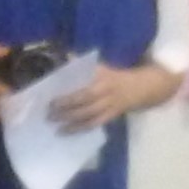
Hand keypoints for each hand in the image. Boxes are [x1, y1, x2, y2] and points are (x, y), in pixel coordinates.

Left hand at [52, 64, 174, 132]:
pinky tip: (65, 131)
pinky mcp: (110, 117)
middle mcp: (105, 90)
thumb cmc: (113, 77)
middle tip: (48, 112)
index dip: (69, 89)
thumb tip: (65, 56)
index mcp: (102, 75)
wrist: (139, 88)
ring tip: (54, 124)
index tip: (52, 95)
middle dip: (66, 106)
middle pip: (84, 99)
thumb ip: (82, 64)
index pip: (83, 82)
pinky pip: (93, 124)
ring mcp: (108, 105)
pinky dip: (79, 129)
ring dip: (70, 120)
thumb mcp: (101, 67)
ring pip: (88, 114)